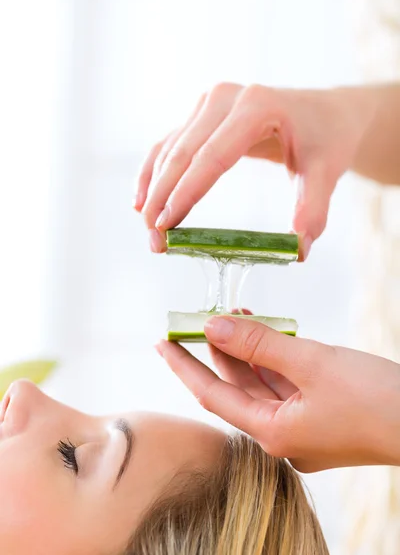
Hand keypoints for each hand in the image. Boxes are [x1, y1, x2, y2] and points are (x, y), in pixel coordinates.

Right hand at [135, 83, 369, 256]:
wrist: (324, 113)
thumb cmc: (326, 138)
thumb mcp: (327, 170)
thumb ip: (314, 208)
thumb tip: (298, 249)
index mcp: (256, 106)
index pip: (212, 155)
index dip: (186, 192)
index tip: (167, 226)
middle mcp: (225, 98)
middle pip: (182, 152)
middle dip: (162, 198)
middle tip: (154, 240)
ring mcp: (208, 104)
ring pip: (169, 150)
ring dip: (153, 190)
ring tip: (149, 230)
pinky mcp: (200, 115)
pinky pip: (168, 145)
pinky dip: (152, 173)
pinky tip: (141, 201)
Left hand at [156, 316, 399, 471]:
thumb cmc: (376, 399)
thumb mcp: (312, 362)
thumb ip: (259, 344)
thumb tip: (214, 327)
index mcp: (273, 433)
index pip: (212, 395)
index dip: (184, 366)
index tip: (162, 342)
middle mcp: (282, 436)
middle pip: (236, 388)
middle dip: (219, 350)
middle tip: (204, 316)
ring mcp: (301, 428)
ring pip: (261, 384)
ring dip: (248, 351)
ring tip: (238, 315)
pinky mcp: (318, 417)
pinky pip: (283, 386)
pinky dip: (273, 359)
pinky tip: (268, 334)